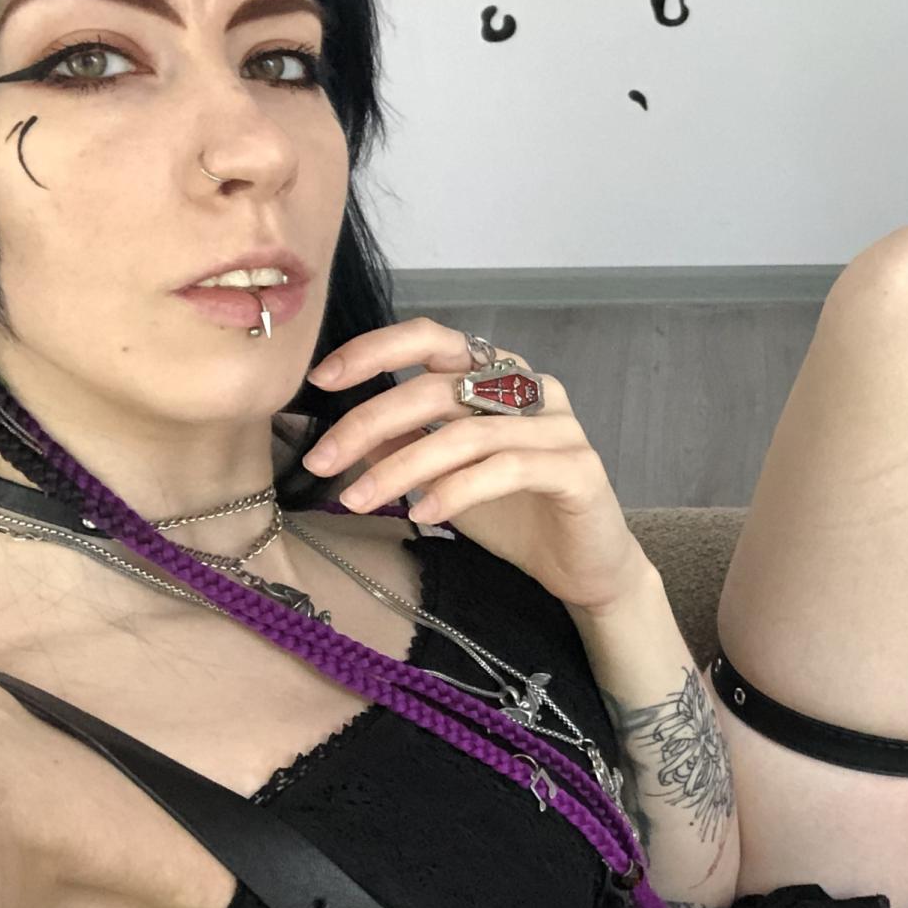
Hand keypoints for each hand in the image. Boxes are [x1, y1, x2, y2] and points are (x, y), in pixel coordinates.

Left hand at [301, 317, 652, 614]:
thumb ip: (405, 444)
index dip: (376, 350)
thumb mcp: (443, 476)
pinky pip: (505, 469)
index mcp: (499, 375)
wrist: (585, 567)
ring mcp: (560, 426)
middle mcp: (533, 389)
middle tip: (322, 461)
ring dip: (400, 467)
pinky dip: (455, 491)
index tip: (322, 380)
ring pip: (465, 433)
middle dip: (369, 422)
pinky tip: (422, 514)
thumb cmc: (515, 515)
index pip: (434, 339)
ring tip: (358, 501)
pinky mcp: (578, 468)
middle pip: (438, 388)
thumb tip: (342, 431)